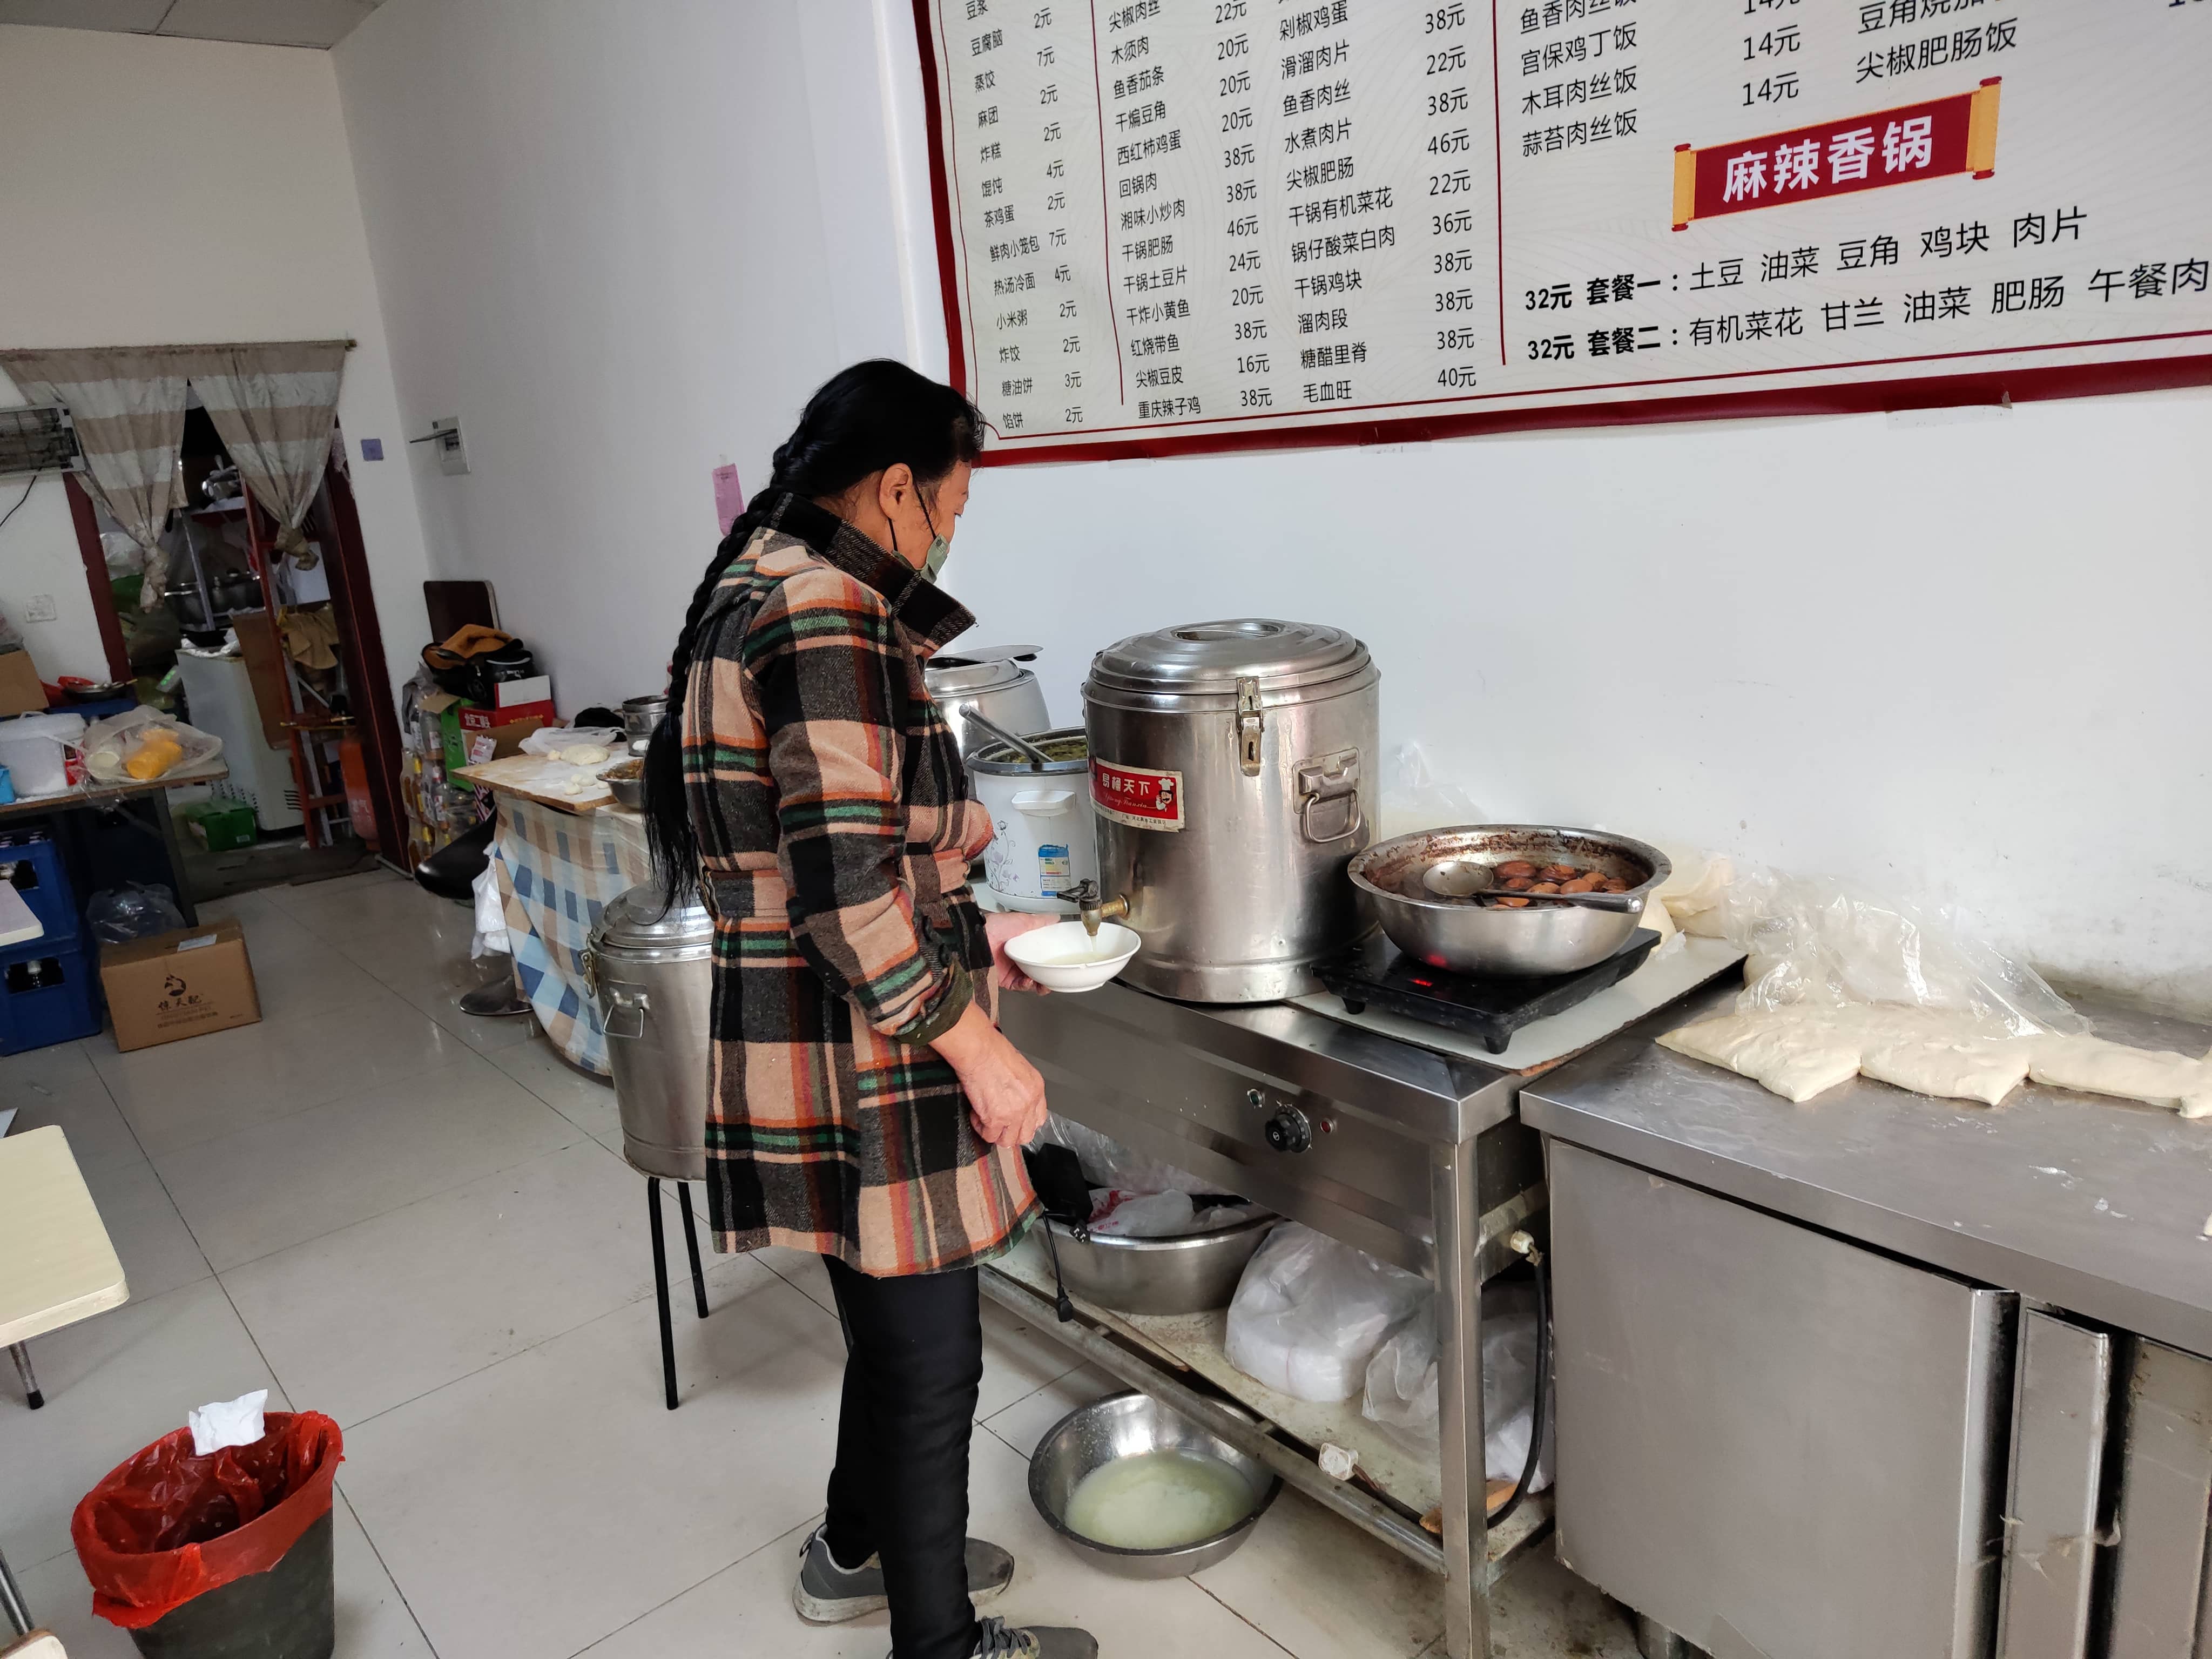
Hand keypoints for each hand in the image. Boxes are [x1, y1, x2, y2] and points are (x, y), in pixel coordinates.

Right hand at [932, 1001, 1047, 1147]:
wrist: (979, 1050)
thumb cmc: (994, 1051)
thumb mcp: (1019, 1068)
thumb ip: (1021, 1088)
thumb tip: (1012, 1099)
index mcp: (1036, 1089)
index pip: (1038, 1119)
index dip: (1024, 1123)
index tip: (1014, 1121)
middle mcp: (1029, 1104)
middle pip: (1025, 1135)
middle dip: (1010, 1132)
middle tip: (998, 1123)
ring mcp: (1014, 1114)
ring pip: (1008, 1140)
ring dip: (995, 1133)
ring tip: (985, 1119)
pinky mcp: (995, 1119)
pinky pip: (989, 1136)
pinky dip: (980, 1128)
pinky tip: (976, 1114)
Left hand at [984, 910, 1058, 995]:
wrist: (975, 941)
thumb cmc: (994, 927)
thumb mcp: (1021, 920)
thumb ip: (1039, 921)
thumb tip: (1055, 918)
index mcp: (1019, 942)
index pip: (1037, 951)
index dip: (1049, 957)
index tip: (1058, 960)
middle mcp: (1014, 956)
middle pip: (1035, 968)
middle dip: (1047, 974)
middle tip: (1055, 976)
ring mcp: (1009, 968)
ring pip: (1029, 980)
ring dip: (1039, 983)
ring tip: (1045, 984)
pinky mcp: (1003, 979)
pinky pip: (1018, 985)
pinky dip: (1026, 985)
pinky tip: (1029, 981)